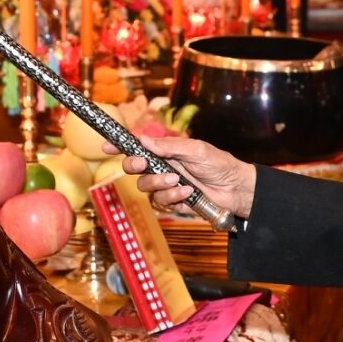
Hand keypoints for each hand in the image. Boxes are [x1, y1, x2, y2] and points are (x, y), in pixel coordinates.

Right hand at [103, 132, 256, 217]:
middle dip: (134, 166)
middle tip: (143, 164)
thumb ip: (170, 146)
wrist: (235, 189)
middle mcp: (162, 167)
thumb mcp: (196, 150)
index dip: (120, 146)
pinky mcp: (173, 202)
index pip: (138, 147)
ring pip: (145, 187)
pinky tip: (188, 193)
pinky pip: (161, 202)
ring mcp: (166, 185)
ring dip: (159, 184)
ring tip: (179, 181)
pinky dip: (173, 197)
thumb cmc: (219, 164)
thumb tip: (144, 139)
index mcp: (165, 151)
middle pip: (134, 168)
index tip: (106, 146)